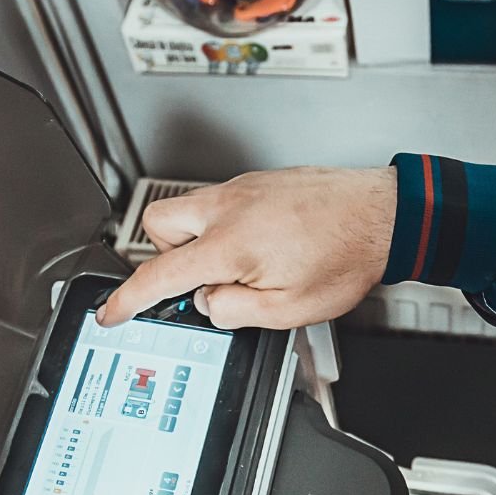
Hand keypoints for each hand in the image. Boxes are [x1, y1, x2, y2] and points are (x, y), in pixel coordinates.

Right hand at [97, 166, 395, 330]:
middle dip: (166, 255)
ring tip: (244, 267)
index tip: (111, 312)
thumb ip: (235, 311)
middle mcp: (228, 208)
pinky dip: (228, 229)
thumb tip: (210, 306)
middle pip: (158, 223)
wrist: (384, 216)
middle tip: (202, 280)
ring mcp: (244, 189)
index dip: (128, 299)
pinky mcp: (261, 182)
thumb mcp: (288, 310)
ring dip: (201, 242)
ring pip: (191, 210)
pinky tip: (267, 247)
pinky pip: (223, 204)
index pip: (159, 274)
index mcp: (229, 244)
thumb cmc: (346, 256)